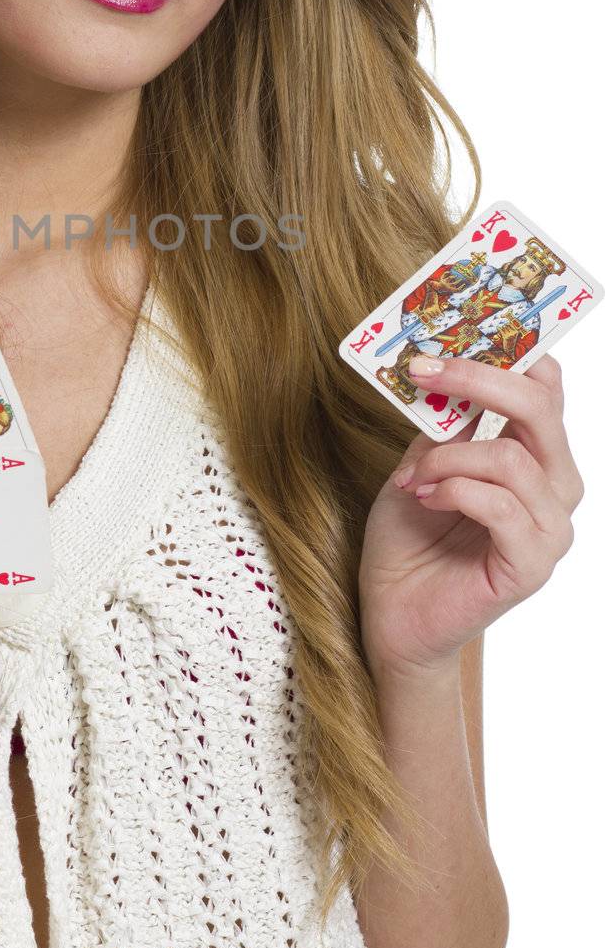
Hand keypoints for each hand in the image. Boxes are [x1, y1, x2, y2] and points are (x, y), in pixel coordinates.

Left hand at [358, 353, 583, 679]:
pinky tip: (425, 500)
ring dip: (447, 458)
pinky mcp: (531, 566)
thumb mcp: (421, 461)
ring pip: (512, 458)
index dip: (511, 350)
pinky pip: (501, 506)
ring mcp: (550, 529)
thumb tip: (446, 366)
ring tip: (413, 477)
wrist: (392, 615)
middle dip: (479, 380)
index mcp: (535, 455)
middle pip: (541, 408)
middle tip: (424, 371)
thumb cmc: (409, 537)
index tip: (454, 332)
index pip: (547, 388)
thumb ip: (445, 422)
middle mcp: (555, 488)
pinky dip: (453, 491)